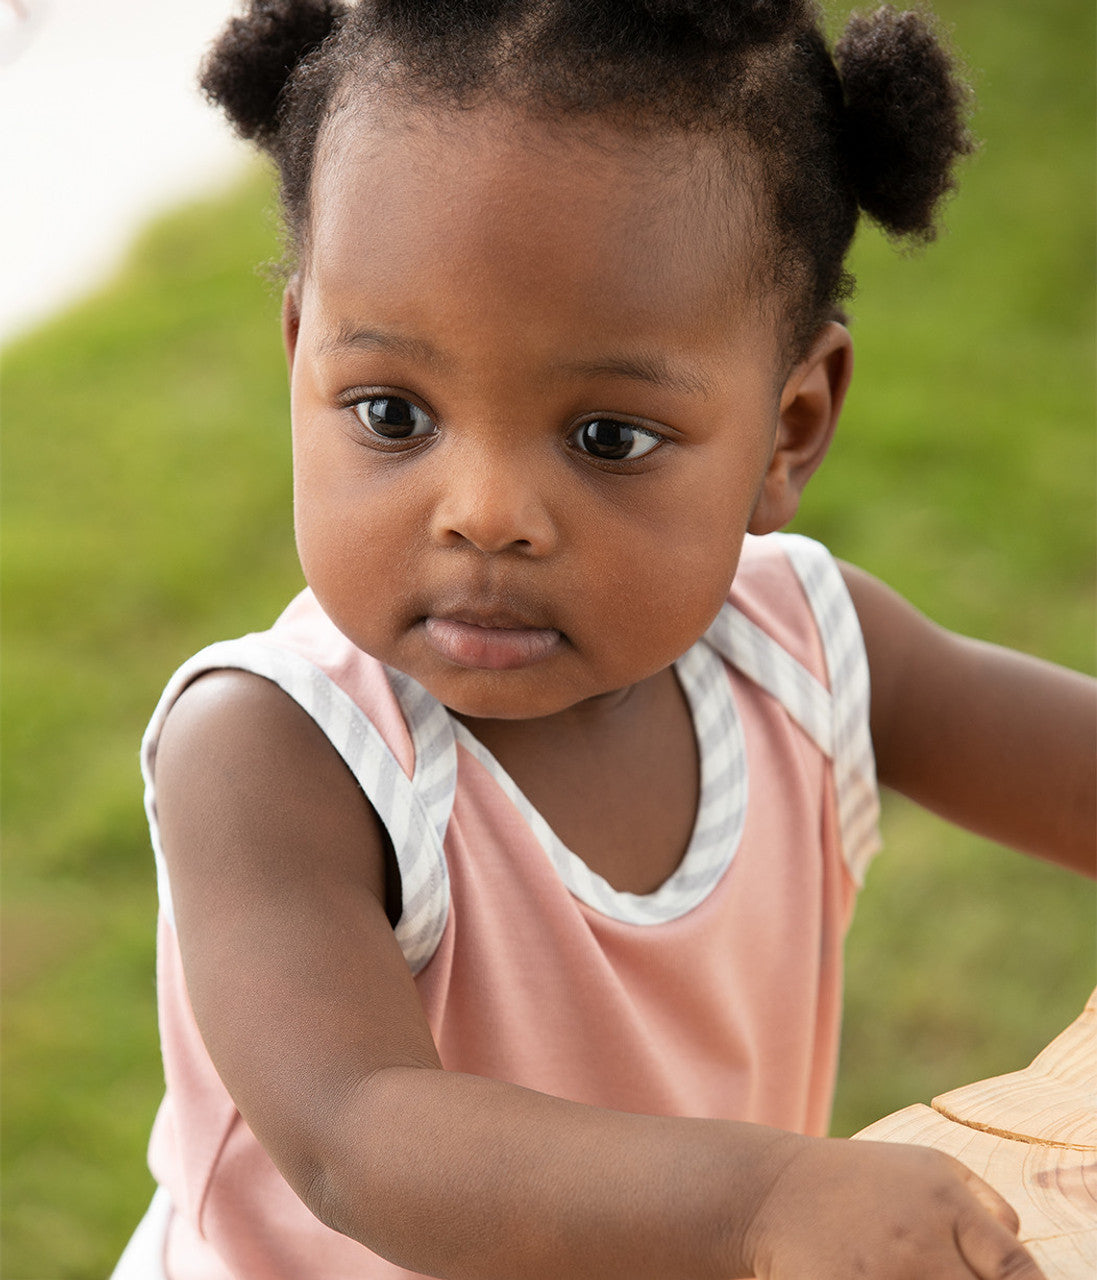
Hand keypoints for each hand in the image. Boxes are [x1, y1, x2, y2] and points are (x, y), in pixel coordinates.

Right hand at [743, 1135, 1044, 1278]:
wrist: (774, 1191)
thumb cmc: (860, 1179)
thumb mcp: (926, 1165)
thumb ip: (984, 1202)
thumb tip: (1019, 1251)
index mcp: (946, 1203)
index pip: (1018, 1268)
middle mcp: (920, 1241)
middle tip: (950, 1278)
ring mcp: (884, 1275)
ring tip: (911, 1275)